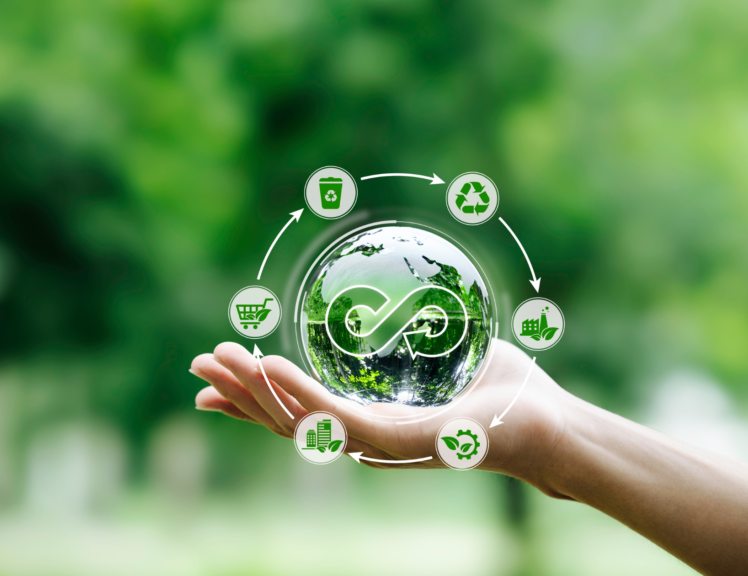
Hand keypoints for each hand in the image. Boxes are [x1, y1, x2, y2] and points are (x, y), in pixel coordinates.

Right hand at [191, 339, 571, 486]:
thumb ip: (413, 335)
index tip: (216, 377)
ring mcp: (380, 446)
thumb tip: (400, 297)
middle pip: (284, 421)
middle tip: (195, 366)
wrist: (552, 426)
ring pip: (298, 421)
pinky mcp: (398, 443)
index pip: (300, 413)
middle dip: (237, 395)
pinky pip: (335, 417)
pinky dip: (296, 391)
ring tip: (216, 359)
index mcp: (372, 423)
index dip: (254, 397)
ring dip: (254, 389)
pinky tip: (268, 364)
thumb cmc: (507, 391)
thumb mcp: (446, 351)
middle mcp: (367, 441)